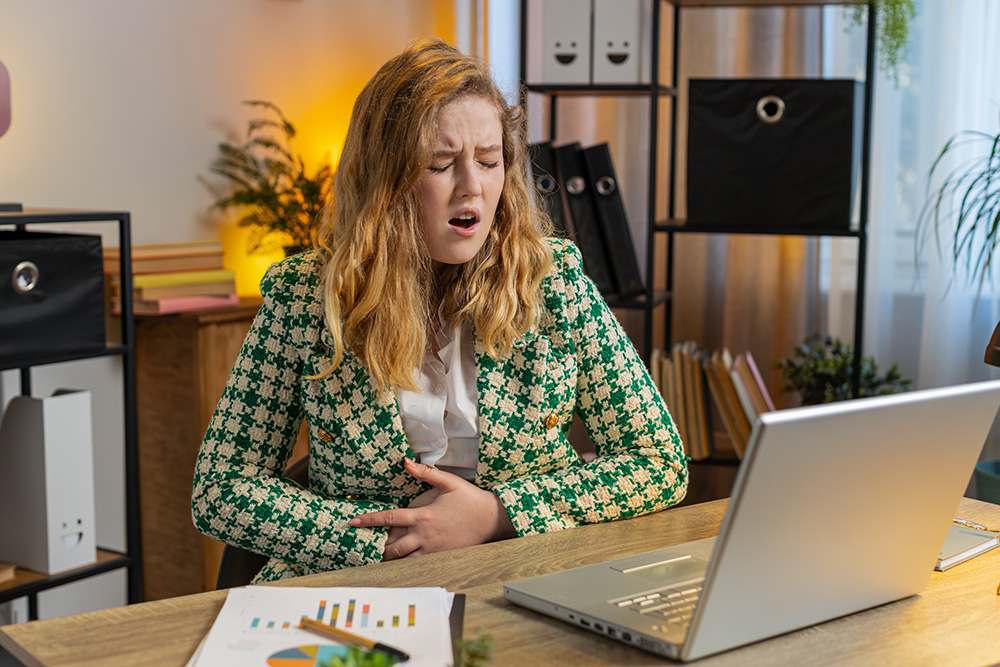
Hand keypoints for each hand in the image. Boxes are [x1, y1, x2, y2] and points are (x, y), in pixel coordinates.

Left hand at [349, 458, 514, 559]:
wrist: (491, 519)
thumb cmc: (470, 499)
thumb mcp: (449, 482)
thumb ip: (426, 473)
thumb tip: (406, 462)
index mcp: (423, 516)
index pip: (390, 518)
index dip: (370, 521)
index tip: (353, 522)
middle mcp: (425, 535)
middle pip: (392, 546)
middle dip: (375, 546)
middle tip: (362, 546)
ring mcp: (433, 549)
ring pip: (403, 560)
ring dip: (388, 559)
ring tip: (375, 558)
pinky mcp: (441, 557)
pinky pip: (418, 566)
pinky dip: (405, 567)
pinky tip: (398, 566)